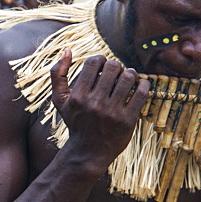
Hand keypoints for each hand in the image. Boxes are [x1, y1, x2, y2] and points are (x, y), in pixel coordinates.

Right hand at [51, 51, 149, 171]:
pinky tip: (139, 85)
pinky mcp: (127, 120)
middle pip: (113, 67)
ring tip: (128, 78)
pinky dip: (143, 84)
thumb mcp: (59, 100)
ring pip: (128, 77)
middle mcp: (94, 103)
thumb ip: (58, 74)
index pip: (93, 63)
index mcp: (77, 96)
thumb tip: (67, 50)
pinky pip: (141, 93)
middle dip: (116, 66)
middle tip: (116, 72)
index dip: (100, 59)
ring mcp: (112, 112)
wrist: (88, 152)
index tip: (102, 66)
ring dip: (130, 73)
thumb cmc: (74, 121)